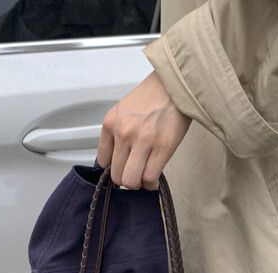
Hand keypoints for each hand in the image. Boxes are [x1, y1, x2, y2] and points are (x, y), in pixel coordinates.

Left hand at [97, 70, 190, 189]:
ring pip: (131, 180)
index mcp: (111, 123)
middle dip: (126, 179)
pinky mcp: (162, 147)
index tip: (123, 168)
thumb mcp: (124, 110)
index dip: (114, 168)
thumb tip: (118, 160)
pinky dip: (151, 184)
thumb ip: (118, 133)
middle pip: (117, 175)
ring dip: (138, 184)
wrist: (174, 84)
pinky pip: (150, 178)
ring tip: (145, 177)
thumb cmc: (153, 97)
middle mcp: (123, 132)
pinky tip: (154, 179)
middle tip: (136, 175)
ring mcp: (142, 141)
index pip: (103, 161)